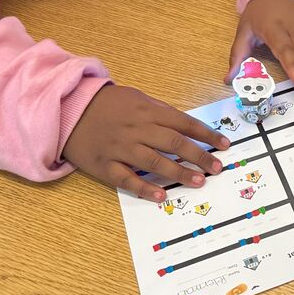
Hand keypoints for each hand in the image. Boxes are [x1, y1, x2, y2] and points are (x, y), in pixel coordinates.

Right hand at [63, 85, 229, 201]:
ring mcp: (121, 149)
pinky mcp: (105, 165)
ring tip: (199, 181)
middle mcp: (137, 130)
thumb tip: (185, 125)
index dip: (206, 134)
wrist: (69, 110)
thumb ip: (160, 111)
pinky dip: (145, 188)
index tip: (224, 145)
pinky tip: (162, 196)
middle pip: (174, 143)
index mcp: (148, 111)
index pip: (184, 123)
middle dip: (199, 155)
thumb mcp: (137, 98)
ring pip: (154, 162)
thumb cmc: (108, 104)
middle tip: (217, 167)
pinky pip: (127, 179)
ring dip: (179, 172)